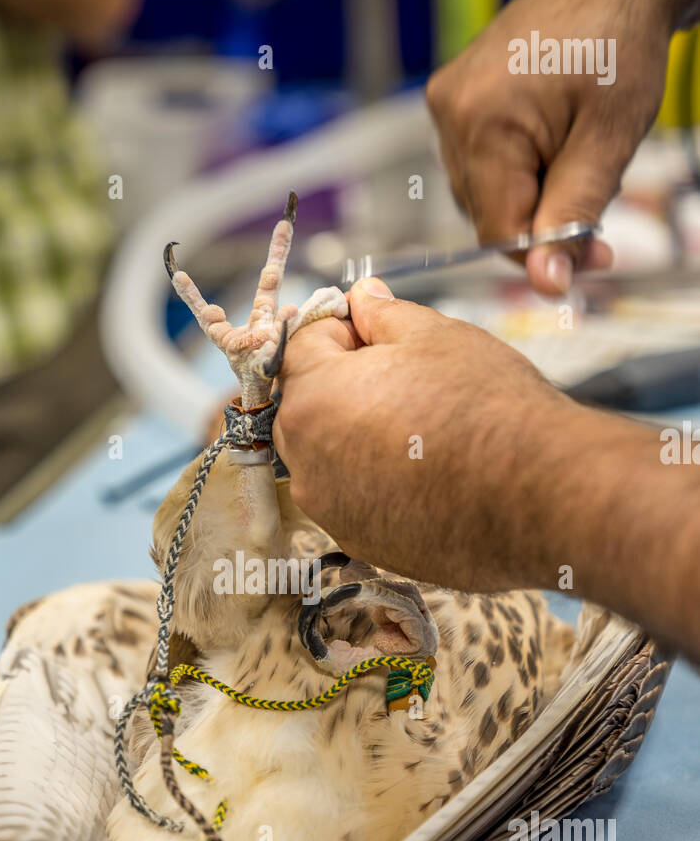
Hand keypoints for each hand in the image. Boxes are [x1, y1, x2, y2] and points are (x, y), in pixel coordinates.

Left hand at [274, 278, 576, 592]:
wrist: (536, 496)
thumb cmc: (486, 407)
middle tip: (408, 377)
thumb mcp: (435, 335)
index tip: (381, 329)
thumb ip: (383, 314)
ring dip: (360, 434)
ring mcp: (332, 512)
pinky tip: (429, 471)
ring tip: (423, 427)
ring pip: (330, 455)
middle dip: (346, 382)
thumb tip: (363, 297)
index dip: (344, 326)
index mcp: (312, 400)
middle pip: (308, 403)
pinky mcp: (363, 543)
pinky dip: (379, 480)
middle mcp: (307, 464)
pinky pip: (356, 498)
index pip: (303, 344)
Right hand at [425, 0, 689, 294]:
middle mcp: (450, 112)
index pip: (498, 232)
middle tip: (599, 208)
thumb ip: (572, 216)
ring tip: (576, 159)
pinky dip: (519, 170)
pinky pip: (479, 163)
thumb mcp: (608, 141)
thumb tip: (546, 283)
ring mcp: (447, 102)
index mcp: (481, 121)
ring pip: (484, 194)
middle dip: (544, 222)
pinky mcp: (454, 98)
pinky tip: (552, 144)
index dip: (545, 254)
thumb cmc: (619, 42)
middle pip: (489, 215)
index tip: (595, 255)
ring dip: (532, 196)